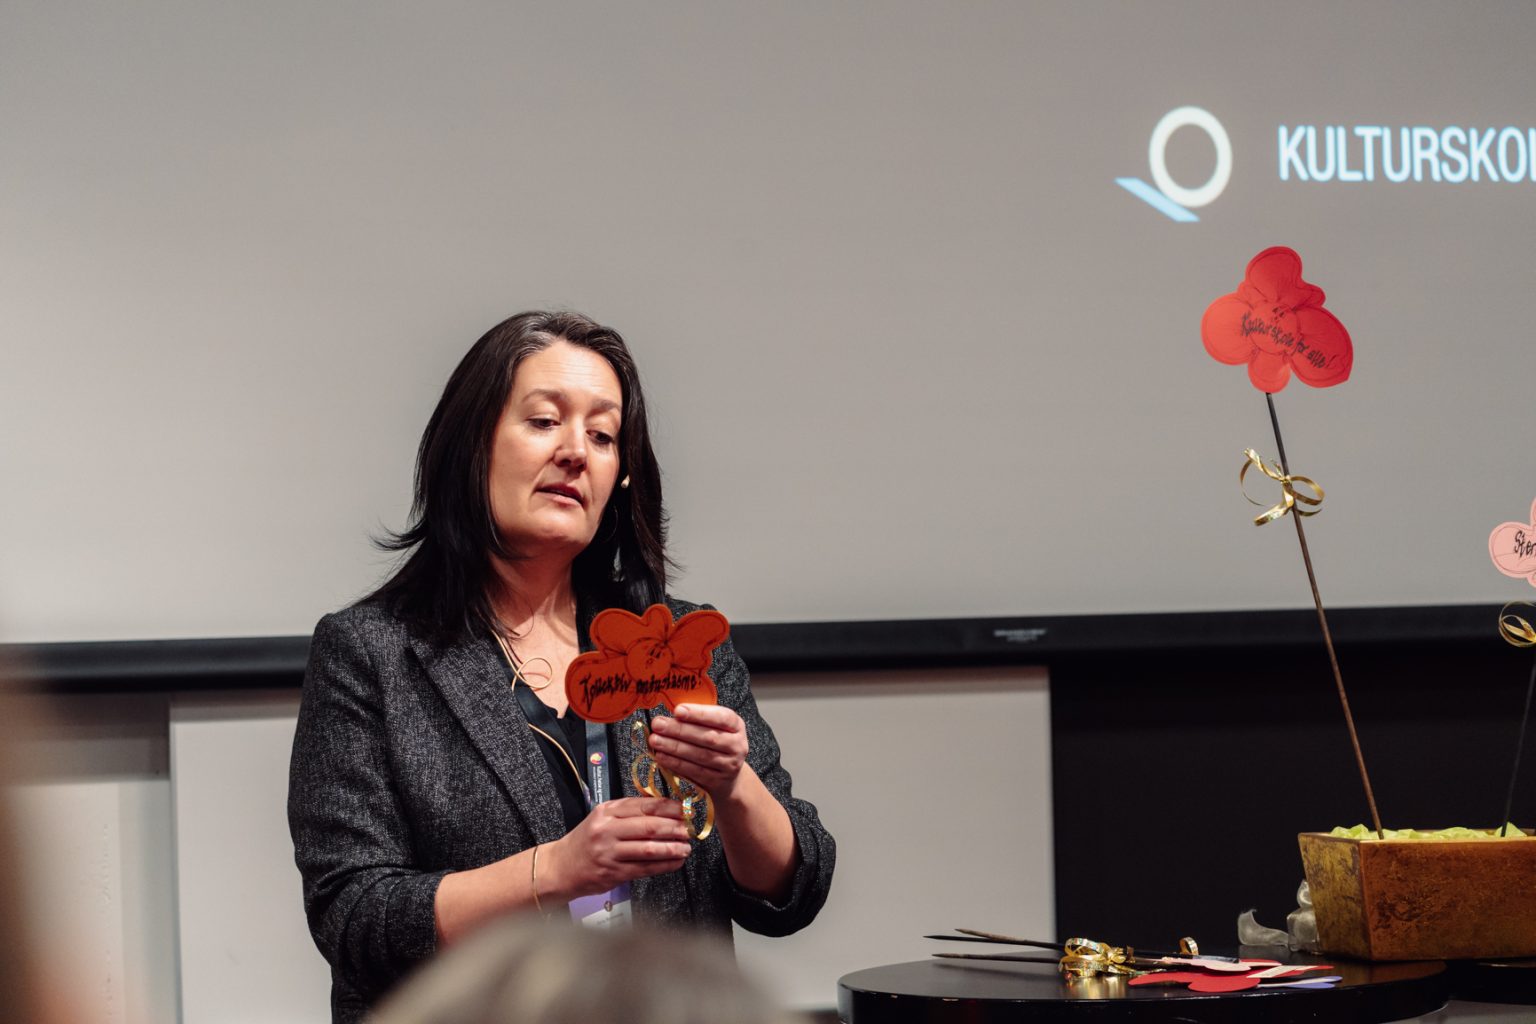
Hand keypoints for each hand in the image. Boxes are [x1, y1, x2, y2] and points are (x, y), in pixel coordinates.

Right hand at [545, 797, 690, 898]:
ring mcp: (609, 852)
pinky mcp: (613, 873)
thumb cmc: (586, 841)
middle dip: (674, 828)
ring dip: (672, 848)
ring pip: (648, 849)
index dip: (669, 808)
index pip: (644, 805)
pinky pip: (644, 868)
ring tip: (686, 848)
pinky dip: (664, 865)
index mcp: (607, 811)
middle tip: (689, 830)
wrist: (561, 867)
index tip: (684, 810)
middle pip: (649, 826)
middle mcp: (607, 829)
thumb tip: (665, 810)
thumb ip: (629, 812)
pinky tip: (675, 862)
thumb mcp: (603, 818)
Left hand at [647, 704, 749, 800]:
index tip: (677, 710)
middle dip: (680, 730)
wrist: (727, 775)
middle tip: (658, 725)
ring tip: (655, 740)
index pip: (721, 717)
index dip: (699, 713)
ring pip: (700, 755)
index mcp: (736, 725)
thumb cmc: (714, 743)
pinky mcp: (717, 781)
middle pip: (708, 737)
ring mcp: (729, 765)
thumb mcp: (713, 726)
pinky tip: (661, 756)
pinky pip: (694, 772)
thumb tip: (669, 714)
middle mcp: (737, 745)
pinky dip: (676, 763)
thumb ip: (696, 719)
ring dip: (674, 747)